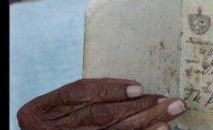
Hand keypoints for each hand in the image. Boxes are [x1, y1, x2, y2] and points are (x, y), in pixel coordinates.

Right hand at [17, 78, 186, 129]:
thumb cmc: (51, 121)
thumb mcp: (55, 106)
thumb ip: (83, 96)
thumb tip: (133, 89)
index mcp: (41, 111)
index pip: (79, 94)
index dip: (109, 89)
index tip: (139, 87)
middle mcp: (53, 129)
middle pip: (101, 116)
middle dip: (139, 107)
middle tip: (171, 101)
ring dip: (144, 123)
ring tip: (169, 115)